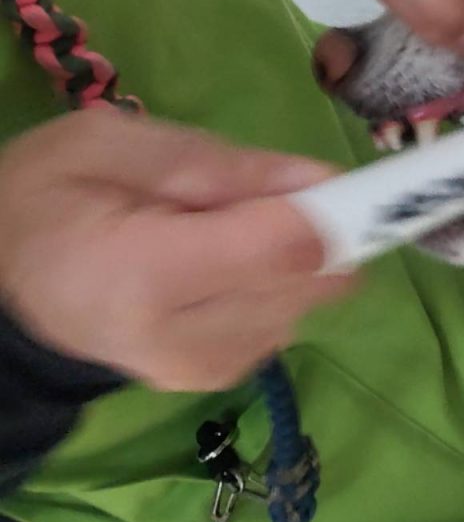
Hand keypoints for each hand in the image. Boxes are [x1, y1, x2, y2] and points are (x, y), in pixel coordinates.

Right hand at [0, 110, 351, 391]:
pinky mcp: (222, 377)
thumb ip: (225, 164)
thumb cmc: (42, 201)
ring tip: (225, 229)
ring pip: (312, 299)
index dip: (342, 210)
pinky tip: (223, 262)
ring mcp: (210, 369)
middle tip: (259, 194)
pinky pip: (290, 317)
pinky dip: (277, 281)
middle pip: (315, 279)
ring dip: (297, 254)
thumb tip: (326, 182)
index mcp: (149, 276)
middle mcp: (191, 341)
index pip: (290, 249)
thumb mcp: (111, 145)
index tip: (362, 180)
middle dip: (317, 227)